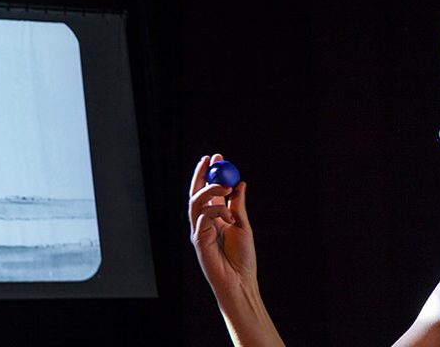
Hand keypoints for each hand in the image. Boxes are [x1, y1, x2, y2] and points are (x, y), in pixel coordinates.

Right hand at [188, 154, 256, 295]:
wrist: (240, 281)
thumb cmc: (242, 258)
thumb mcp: (243, 225)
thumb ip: (238, 205)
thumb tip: (240, 183)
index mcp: (214, 217)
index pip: (208, 190)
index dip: (210, 173)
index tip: (217, 157)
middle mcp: (203, 222)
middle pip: (197, 192)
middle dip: (202, 174)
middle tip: (212, 160)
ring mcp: (199, 231)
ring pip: (196, 203)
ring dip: (210, 191)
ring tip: (226, 189)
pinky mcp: (198, 240)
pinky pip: (202, 219)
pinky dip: (215, 212)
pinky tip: (229, 217)